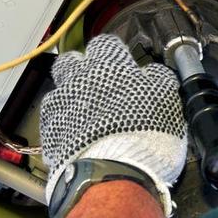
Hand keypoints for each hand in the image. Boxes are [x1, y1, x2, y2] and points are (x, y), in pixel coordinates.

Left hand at [40, 35, 186, 214]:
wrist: (115, 173)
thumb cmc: (145, 135)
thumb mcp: (167, 100)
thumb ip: (159, 80)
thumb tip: (155, 72)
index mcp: (110, 66)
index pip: (106, 44)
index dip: (113, 53)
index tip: (120, 65)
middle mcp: (80, 79)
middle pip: (71, 61)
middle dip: (80, 69)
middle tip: (95, 85)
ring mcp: (61, 106)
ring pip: (58, 90)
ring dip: (69, 98)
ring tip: (85, 116)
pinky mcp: (50, 133)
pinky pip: (53, 121)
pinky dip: (62, 127)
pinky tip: (76, 138)